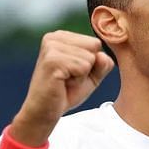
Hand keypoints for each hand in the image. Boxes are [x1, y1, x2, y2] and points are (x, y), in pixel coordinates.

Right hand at [12, 31, 114, 145]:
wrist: (45, 111)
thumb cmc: (67, 91)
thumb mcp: (92, 75)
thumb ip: (103, 63)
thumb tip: (102, 55)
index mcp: (61, 36)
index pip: (96, 43)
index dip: (92, 63)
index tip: (74, 72)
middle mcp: (54, 38)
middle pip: (95, 47)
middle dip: (88, 68)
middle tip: (69, 78)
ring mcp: (51, 48)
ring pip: (90, 58)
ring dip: (82, 75)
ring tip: (65, 81)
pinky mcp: (52, 60)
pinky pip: (83, 67)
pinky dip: (78, 81)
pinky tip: (62, 84)